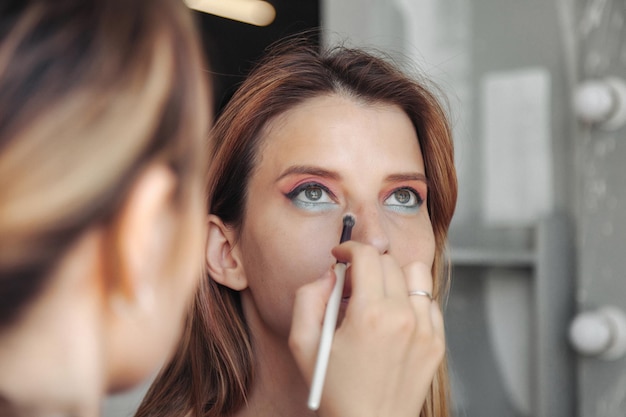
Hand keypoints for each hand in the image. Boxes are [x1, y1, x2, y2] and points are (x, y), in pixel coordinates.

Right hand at [289, 241, 444, 416]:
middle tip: (351, 286)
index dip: (349, 248)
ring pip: (415, 274)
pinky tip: (393, 317)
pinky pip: (428, 301)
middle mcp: (403, 317)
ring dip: (394, 277)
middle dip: (366, 265)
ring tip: (378, 296)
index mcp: (370, 315)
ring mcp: (425, 330)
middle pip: (389, 262)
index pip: (366, 256)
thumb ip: (308, 297)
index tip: (341, 256)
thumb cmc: (335, 389)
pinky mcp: (436, 342)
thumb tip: (330, 274)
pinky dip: (411, 300)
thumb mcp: (303, 343)